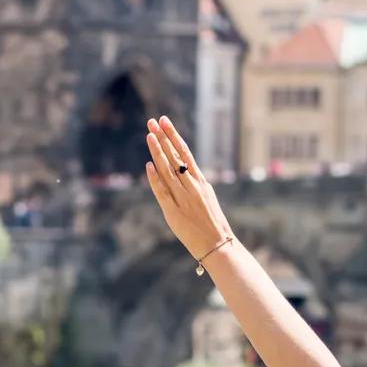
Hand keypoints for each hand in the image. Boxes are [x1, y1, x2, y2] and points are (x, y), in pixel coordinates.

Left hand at [142, 117, 231, 260]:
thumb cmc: (212, 223)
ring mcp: (184, 198)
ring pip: (168, 170)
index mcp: (202, 182)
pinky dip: (155, 178)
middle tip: (153, 121)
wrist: (218, 245)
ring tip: (149, 135)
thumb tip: (181, 169)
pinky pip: (163, 192)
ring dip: (158, 151)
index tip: (165, 121)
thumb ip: (194, 184)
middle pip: (175, 157)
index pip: (185, 153)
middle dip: (163, 137)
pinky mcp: (174, 212)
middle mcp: (193, 187)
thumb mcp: (207, 198)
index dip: (174, 136)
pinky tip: (149, 165)